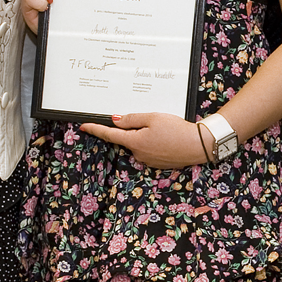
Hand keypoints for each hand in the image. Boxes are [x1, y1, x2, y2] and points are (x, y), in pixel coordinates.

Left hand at [82, 113, 212, 168]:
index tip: (84, 126)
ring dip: (146, 135)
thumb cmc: (176, 130)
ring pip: (139, 144)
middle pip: (127, 138)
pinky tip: (167, 137)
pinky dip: (154, 142)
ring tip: (164, 128)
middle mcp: (138, 154)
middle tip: (152, 121)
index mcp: (134, 141)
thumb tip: (115, 121)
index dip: (95, 129)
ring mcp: (148, 160)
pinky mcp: (157, 163)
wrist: (198, 145)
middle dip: (134, 129)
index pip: (109, 134)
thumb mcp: (153, 117)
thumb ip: (131, 119)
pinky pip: (149, 150)